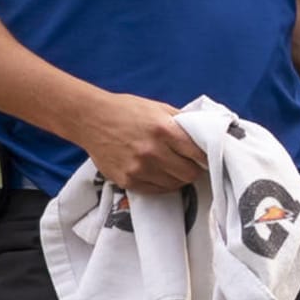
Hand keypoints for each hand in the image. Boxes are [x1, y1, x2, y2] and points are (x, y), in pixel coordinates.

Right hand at [75, 94, 205, 193]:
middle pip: (189, 173)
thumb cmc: (128, 110)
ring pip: (174, 185)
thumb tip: (206, 133)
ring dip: (179, 178)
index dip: (207, 157)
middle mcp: (152, 151)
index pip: (198, 153)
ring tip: (176, 169)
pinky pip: (155, 190)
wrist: (91, 119)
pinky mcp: (126, 180)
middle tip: (193, 165)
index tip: (208, 158)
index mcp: (164, 130)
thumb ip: (183, 122)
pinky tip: (162, 174)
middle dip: (195, 169)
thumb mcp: (160, 108)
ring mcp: (138, 169)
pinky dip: (163, 185)